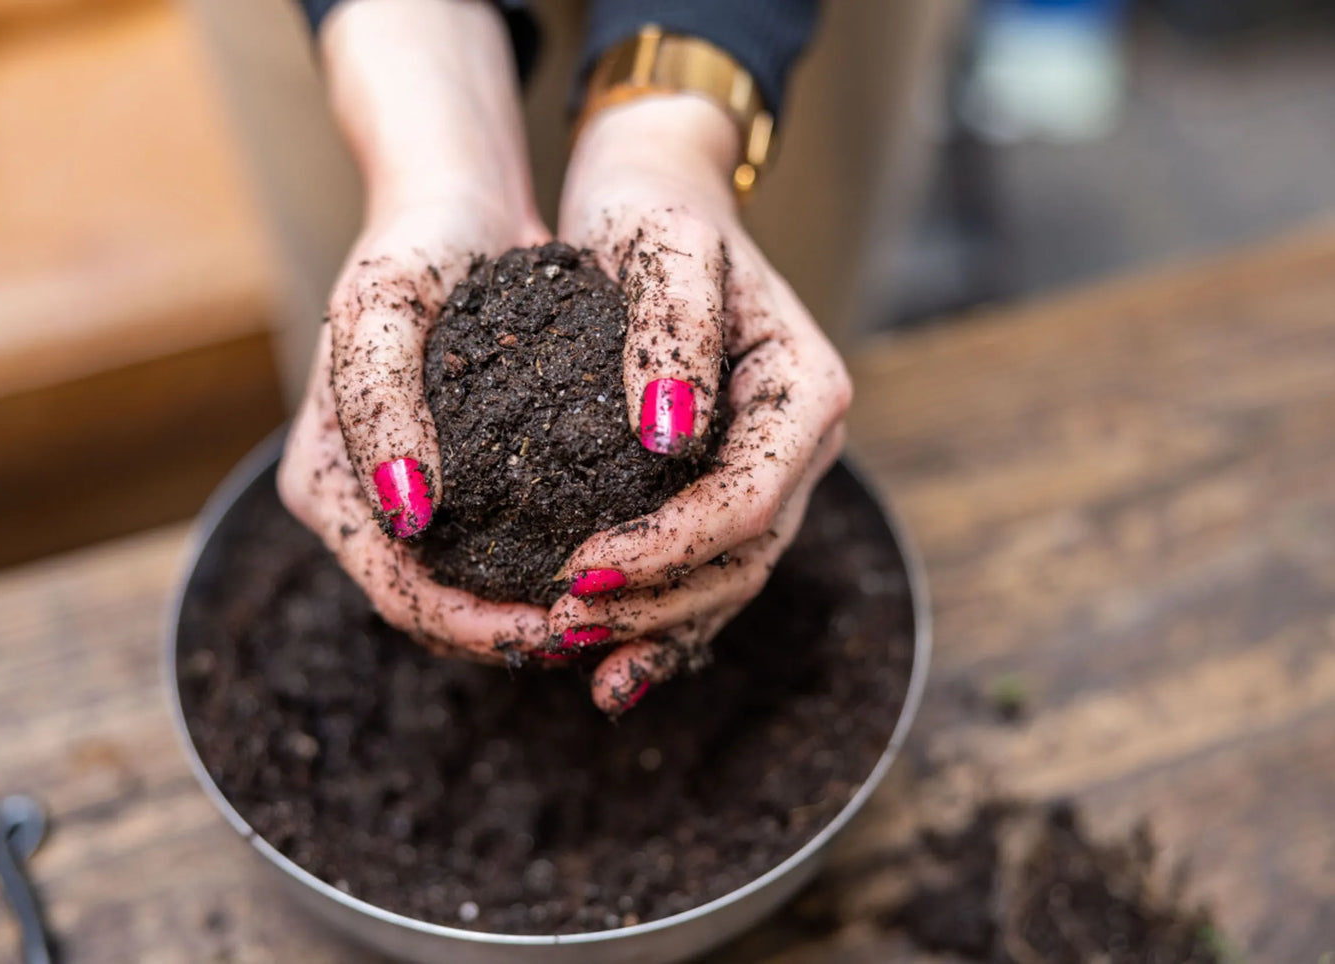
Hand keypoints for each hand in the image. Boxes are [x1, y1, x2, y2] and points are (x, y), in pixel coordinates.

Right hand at [278, 0, 549, 660]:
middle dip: (507, 635)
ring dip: (527, 618)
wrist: (452, 210)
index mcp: (323, 485)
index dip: (471, 626)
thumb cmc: (412, 250)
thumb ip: (379, 405)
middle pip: (428, 611)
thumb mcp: (381, 307)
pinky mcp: (452, 486)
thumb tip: (409, 515)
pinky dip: (538, 578)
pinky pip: (491, 559)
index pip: (396, 591)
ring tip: (607, 615)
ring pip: (462, 597)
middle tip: (598, 631)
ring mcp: (403, 501)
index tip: (556, 625)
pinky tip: (604, 571)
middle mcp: (359, 507)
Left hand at [552, 95, 852, 712]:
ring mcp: (765, 472)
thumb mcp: (665, 244)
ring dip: (650, 626)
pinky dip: (656, 620)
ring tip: (565, 647)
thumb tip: (668, 439)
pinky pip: (699, 570)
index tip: (578, 568)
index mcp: (805, 394)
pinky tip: (603, 666)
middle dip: (653, 603)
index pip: (747, 502)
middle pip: (740, 559)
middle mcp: (798, 446)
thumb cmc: (655, 212)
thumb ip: (676, 333)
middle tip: (556, 621)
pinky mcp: (718, 487)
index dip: (668, 550)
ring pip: (722, 578)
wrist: (653, 200)